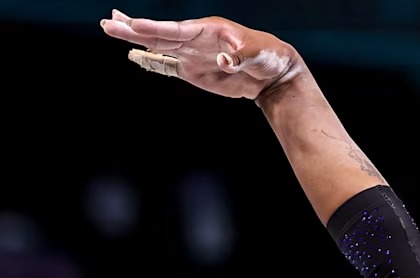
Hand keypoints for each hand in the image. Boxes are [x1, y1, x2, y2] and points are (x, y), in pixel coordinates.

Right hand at [99, 9, 303, 99]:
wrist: (272, 73)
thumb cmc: (268, 55)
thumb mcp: (258, 53)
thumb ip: (240, 57)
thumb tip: (225, 62)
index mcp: (207, 29)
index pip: (176, 29)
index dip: (155, 28)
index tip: (134, 25)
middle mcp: (194, 39)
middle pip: (159, 35)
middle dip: (133, 30)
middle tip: (107, 22)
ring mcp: (191, 54)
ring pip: (158, 46)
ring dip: (135, 40)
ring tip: (111, 29)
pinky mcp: (192, 70)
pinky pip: (168, 66)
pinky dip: (151, 61)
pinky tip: (135, 56)